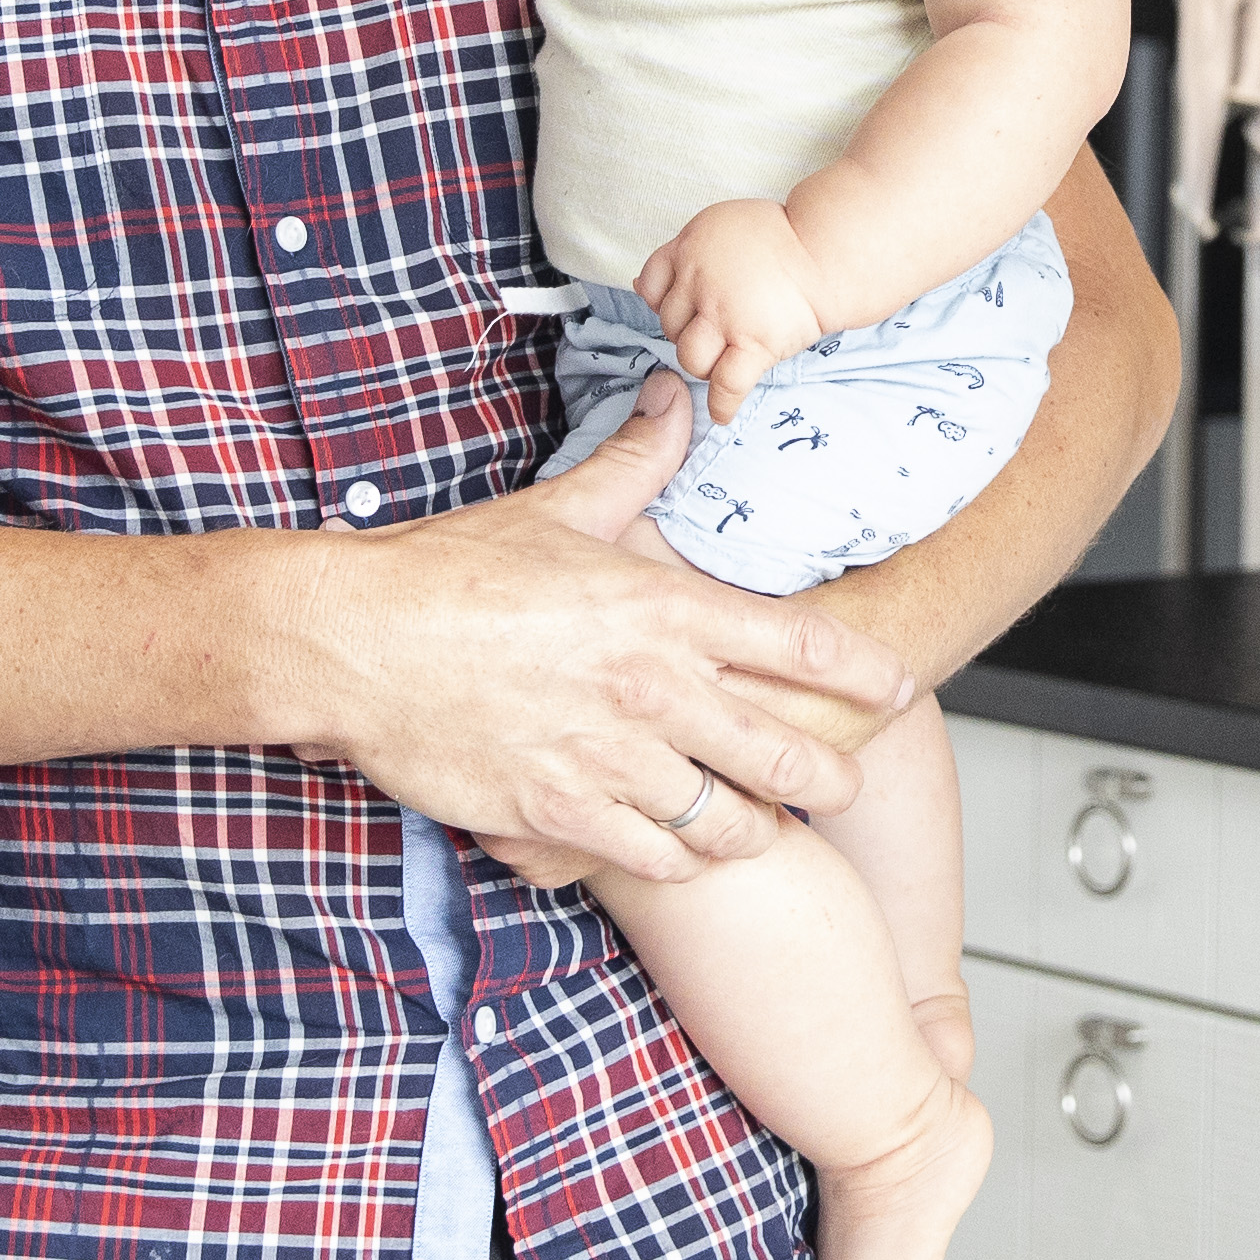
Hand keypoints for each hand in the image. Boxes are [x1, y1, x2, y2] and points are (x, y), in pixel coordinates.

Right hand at [246, 381, 901, 892]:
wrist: (358, 643)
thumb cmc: (453, 573)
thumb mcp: (558, 508)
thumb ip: (636, 460)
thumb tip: (676, 398)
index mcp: (665, 611)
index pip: (804, 649)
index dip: (868, 679)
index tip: (901, 693)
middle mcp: (655, 692)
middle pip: (788, 753)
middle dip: (832, 776)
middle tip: (844, 782)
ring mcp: (611, 761)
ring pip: (730, 823)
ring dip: (756, 829)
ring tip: (763, 828)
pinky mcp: (563, 816)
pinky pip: (656, 860)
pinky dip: (680, 862)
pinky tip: (683, 852)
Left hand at [636, 201, 829, 415]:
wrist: (828, 251)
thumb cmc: (781, 238)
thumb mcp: (719, 226)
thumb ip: (683, 254)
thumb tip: (640, 288)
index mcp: (690, 246)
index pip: (652, 284)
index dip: (666, 301)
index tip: (687, 308)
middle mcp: (700, 280)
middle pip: (670, 325)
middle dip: (690, 331)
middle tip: (721, 328)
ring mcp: (725, 314)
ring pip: (689, 357)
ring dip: (704, 363)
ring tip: (726, 357)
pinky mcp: (753, 343)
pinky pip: (726, 384)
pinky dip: (723, 404)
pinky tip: (723, 413)